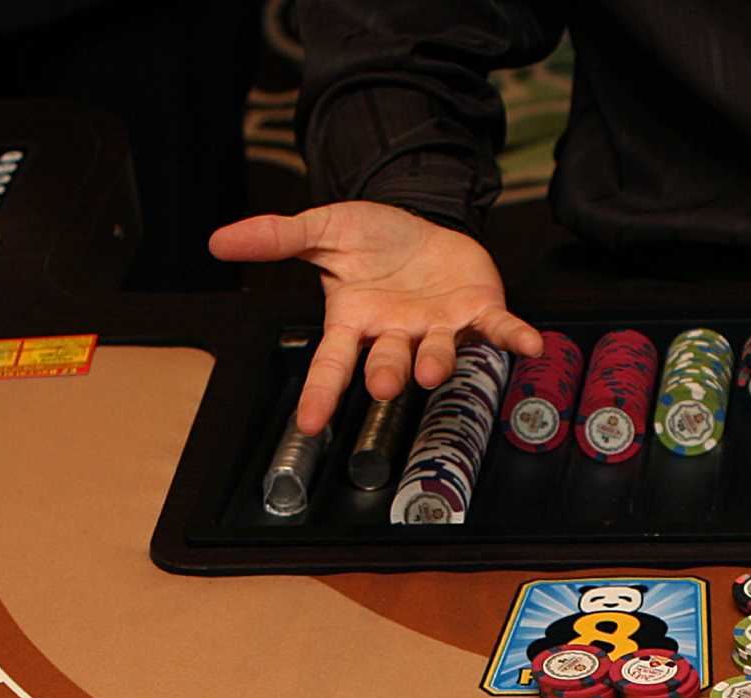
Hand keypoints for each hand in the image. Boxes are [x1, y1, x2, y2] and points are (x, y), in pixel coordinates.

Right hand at [209, 202, 543, 433]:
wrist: (424, 221)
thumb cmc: (374, 240)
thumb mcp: (323, 230)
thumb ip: (278, 238)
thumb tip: (219, 241)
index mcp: (356, 323)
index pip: (332, 364)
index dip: (320, 393)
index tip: (307, 424)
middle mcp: (398, 335)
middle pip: (388, 362)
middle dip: (386, 374)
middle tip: (384, 384)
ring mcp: (440, 329)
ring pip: (438, 353)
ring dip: (439, 363)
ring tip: (433, 370)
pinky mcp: (479, 313)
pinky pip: (498, 330)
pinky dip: (514, 338)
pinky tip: (531, 344)